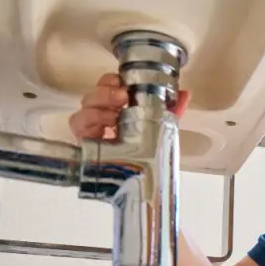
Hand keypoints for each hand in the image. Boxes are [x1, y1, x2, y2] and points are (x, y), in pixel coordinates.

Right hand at [68, 72, 189, 140]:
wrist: (143, 184)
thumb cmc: (148, 152)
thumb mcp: (161, 128)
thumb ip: (173, 111)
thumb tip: (187, 93)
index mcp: (115, 110)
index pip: (104, 88)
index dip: (108, 81)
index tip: (120, 81)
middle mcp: (99, 120)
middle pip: (90, 98)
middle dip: (104, 93)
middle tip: (121, 97)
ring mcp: (90, 135)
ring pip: (81, 113)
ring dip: (96, 109)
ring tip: (113, 116)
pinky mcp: (85, 147)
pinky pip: (77, 130)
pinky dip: (88, 124)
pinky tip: (104, 129)